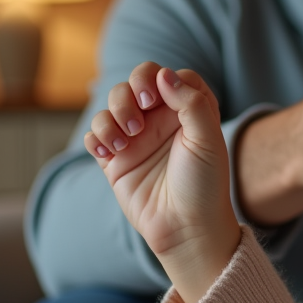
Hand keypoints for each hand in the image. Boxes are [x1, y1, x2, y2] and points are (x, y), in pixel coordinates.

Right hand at [84, 62, 238, 302]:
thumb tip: (164, 74)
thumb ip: (191, 103)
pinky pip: (95, 135)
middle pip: (133, 84)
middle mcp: (161, 120)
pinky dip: (95, 138)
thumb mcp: (207, 139)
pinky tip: (108, 153)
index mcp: (188, 111)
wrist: (185, 227)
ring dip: (110, 119)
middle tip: (137, 120)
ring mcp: (136, 138)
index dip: (158, 79)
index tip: (155, 101)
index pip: (167, 76)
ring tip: (123, 144)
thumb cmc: (204, 183)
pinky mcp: (115, 159)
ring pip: (110, 106)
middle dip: (127, 95)